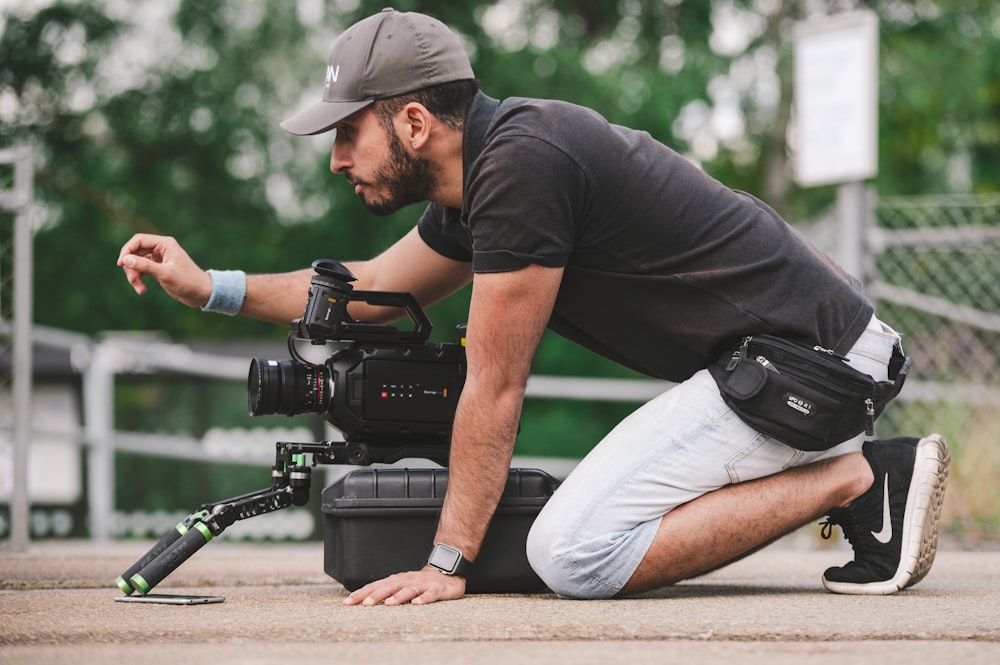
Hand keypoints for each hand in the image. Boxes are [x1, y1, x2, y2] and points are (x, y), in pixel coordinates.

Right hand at [117, 234, 212, 307]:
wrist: (202, 293)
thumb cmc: (187, 281)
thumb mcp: (165, 274)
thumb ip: (145, 266)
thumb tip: (125, 259)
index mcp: (165, 244)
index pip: (138, 240)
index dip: (127, 250)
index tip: (121, 264)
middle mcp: (161, 249)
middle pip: (135, 252)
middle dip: (131, 266)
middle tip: (133, 280)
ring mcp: (159, 259)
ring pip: (137, 263)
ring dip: (134, 275)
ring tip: (139, 289)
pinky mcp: (158, 269)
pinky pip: (142, 271)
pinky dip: (139, 279)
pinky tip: (141, 290)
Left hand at [342, 567, 465, 605]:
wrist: (448, 573)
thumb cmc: (421, 582)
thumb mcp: (402, 585)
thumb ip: (387, 591)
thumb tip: (364, 600)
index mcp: (398, 580)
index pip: (377, 585)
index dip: (362, 593)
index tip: (348, 601)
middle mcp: (408, 580)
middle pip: (390, 586)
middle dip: (377, 594)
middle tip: (364, 604)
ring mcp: (423, 584)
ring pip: (409, 590)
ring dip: (398, 596)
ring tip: (388, 604)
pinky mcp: (437, 589)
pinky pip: (430, 595)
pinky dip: (423, 599)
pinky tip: (417, 604)